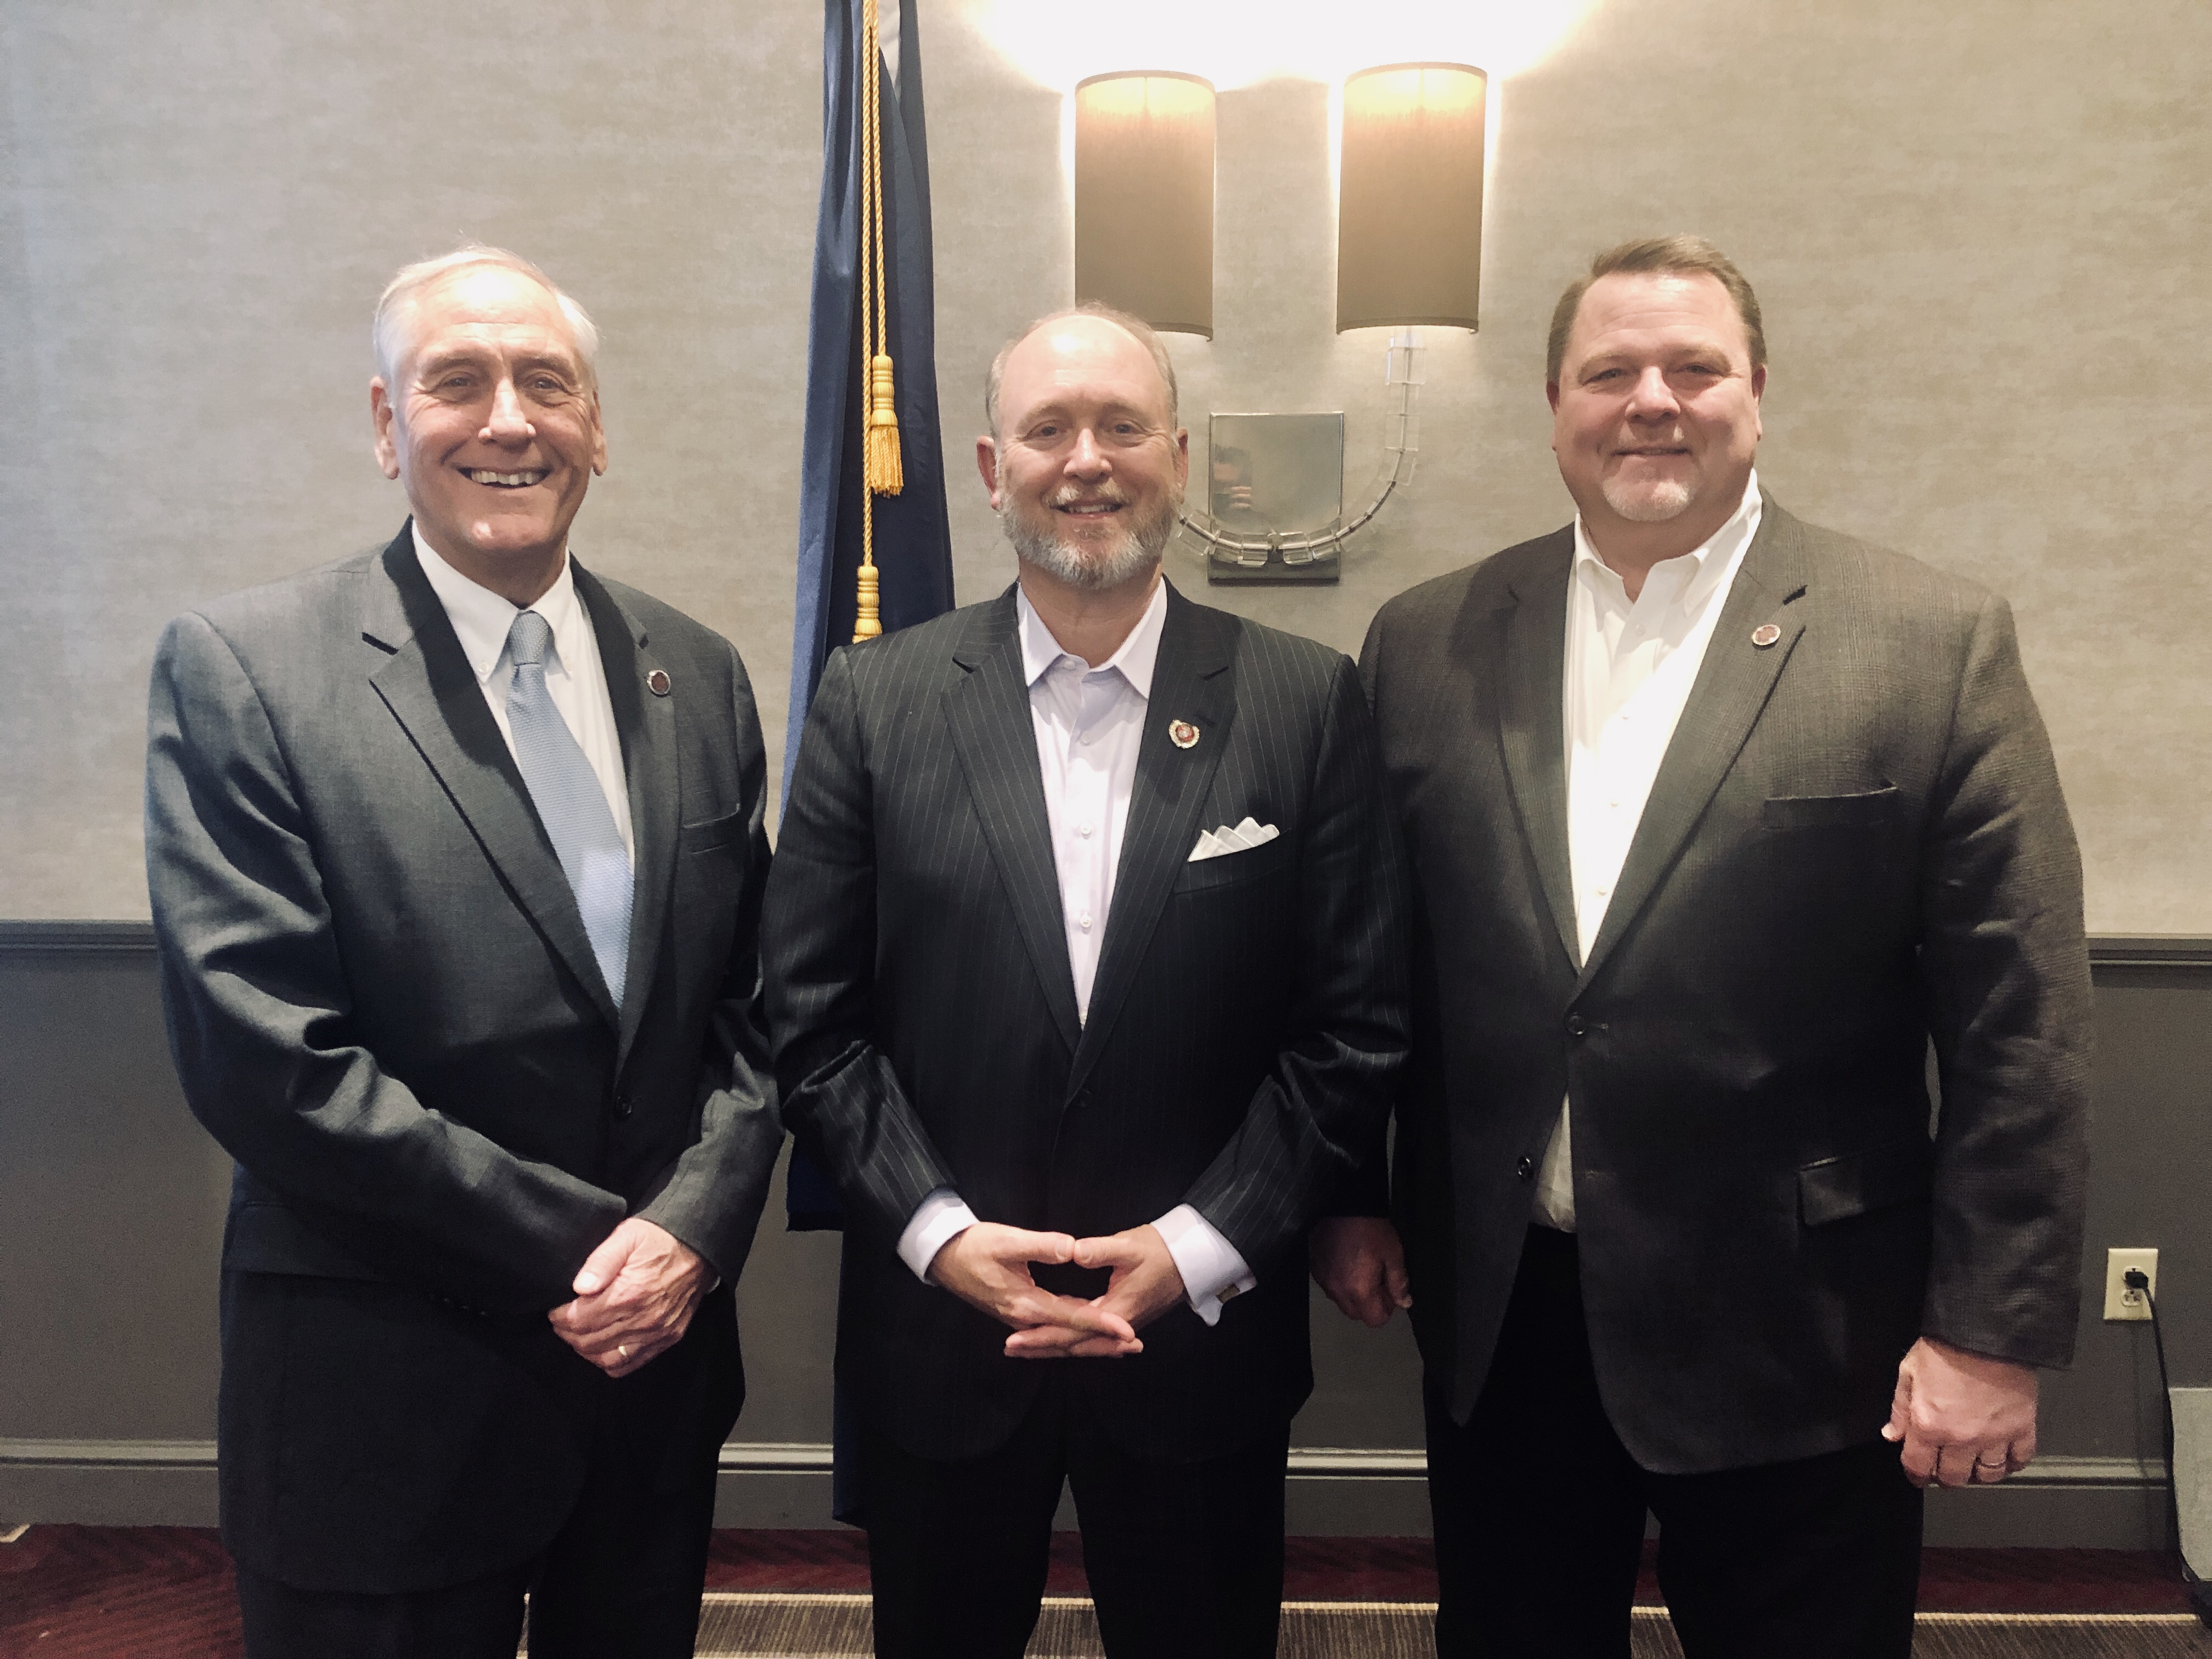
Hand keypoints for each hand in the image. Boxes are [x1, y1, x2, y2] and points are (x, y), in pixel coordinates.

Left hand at [548, 1217, 711, 1378]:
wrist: (700, 1246)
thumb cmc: (660, 1239)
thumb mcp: (627, 1235)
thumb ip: (600, 1261)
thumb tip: (579, 1287)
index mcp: (629, 1293)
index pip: (579, 1320)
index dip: (559, 1317)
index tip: (555, 1308)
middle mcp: (643, 1319)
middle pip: (588, 1342)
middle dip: (568, 1333)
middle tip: (563, 1320)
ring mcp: (657, 1332)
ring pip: (607, 1358)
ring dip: (586, 1349)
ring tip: (579, 1333)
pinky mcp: (668, 1338)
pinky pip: (631, 1363)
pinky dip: (610, 1361)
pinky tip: (603, 1347)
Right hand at [928, 1222, 1140, 1358]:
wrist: (942, 1256)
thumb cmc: (974, 1245)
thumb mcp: (1006, 1241)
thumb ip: (1040, 1246)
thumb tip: (1072, 1248)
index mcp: (1025, 1303)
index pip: (1072, 1318)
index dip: (1102, 1325)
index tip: (1128, 1329)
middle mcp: (1024, 1318)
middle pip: (1070, 1338)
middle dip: (1103, 1343)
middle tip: (1136, 1345)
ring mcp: (1020, 1320)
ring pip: (1061, 1338)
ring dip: (1091, 1342)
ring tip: (1121, 1345)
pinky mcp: (1017, 1314)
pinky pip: (1051, 1332)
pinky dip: (1073, 1336)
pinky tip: (1086, 1335)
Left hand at [1003, 1225, 1185, 1359]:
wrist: (1191, 1259)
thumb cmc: (1161, 1250)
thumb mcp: (1130, 1246)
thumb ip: (1101, 1250)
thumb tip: (1073, 1251)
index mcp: (1116, 1310)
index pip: (1072, 1331)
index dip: (1042, 1336)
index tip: (1014, 1339)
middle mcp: (1118, 1325)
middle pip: (1074, 1343)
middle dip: (1041, 1347)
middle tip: (1009, 1348)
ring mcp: (1122, 1323)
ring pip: (1082, 1342)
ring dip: (1054, 1344)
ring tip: (1024, 1346)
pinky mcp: (1123, 1317)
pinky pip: (1092, 1335)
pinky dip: (1072, 1337)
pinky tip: (1058, 1335)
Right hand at [1309, 1216, 1410, 1327]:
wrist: (1343, 1204)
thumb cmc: (1371, 1229)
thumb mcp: (1394, 1255)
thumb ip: (1399, 1283)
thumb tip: (1404, 1302)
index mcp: (1359, 1290)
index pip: (1374, 1320)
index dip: (1387, 1308)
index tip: (1390, 1291)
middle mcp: (1337, 1290)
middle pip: (1356, 1314)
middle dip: (1369, 1304)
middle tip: (1378, 1279)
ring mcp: (1323, 1280)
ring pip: (1341, 1301)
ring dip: (1353, 1293)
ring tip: (1361, 1268)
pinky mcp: (1314, 1269)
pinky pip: (1330, 1286)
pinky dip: (1340, 1281)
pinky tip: (1346, 1261)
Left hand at [1882, 1335, 2038, 1486]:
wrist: (1985, 1333)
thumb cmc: (1945, 1348)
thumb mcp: (1908, 1372)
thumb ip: (1900, 1408)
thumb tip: (1892, 1434)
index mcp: (1929, 1426)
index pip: (1918, 1467)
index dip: (1916, 1475)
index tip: (1918, 1474)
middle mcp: (1962, 1439)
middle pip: (1954, 1478)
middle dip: (1946, 1476)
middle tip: (1945, 1466)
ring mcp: (1994, 1437)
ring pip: (1988, 1475)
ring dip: (1979, 1473)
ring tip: (1973, 1463)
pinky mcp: (2022, 1428)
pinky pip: (2019, 1460)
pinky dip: (2011, 1463)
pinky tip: (2003, 1456)